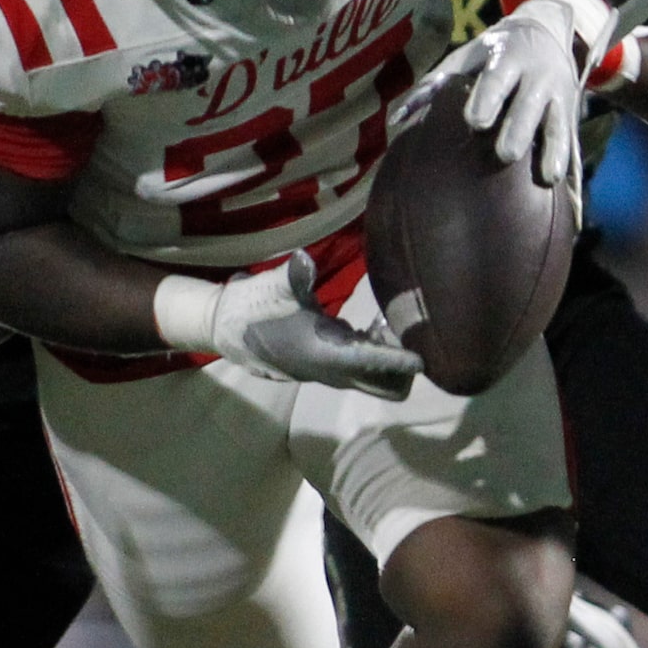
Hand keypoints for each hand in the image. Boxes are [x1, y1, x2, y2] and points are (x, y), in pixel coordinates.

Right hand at [153, 252, 424, 399]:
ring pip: (373, 378)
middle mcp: (331, 371)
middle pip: (383, 386)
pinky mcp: (325, 363)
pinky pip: (361, 366)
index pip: (372, 364)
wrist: (222, 326)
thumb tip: (303, 261)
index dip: (400, 361)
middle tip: (404, 333)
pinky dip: (374, 352)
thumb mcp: (272, 288)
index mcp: (323, 355)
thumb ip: (294, 276)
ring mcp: (329, 371)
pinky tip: (371, 323)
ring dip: (388, 359)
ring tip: (385, 323)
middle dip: (403, 369)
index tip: (426, 358)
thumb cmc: (250, 306)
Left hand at [396, 0, 584, 186]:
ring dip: (554, 150)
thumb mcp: (465, 58)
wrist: (547, 28)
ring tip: (548, 178)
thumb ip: (434, 86)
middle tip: (505, 154)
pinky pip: (570, 140)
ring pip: (556, 125)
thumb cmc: (492, 52)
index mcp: (506, 58)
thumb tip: (397, 119)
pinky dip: (569, 163)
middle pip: (528, 106)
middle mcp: (536, 76)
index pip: (496, 80)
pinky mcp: (571, 114)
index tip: (475, 122)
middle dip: (518, 129)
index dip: (487, 99)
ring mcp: (559, 96)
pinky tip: (566, 190)